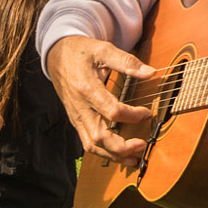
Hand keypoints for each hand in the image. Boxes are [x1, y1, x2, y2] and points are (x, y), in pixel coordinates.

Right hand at [45, 34, 155, 166]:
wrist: (57, 56)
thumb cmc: (81, 52)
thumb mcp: (104, 50)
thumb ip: (127, 63)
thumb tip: (150, 73)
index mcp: (86, 88)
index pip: (112, 111)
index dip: (132, 115)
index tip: (146, 112)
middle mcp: (79, 107)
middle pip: (99, 136)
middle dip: (121, 146)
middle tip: (141, 144)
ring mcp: (76, 116)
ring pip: (92, 145)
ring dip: (113, 155)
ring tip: (133, 158)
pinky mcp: (76, 121)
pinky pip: (88, 143)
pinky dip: (105, 152)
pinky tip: (119, 153)